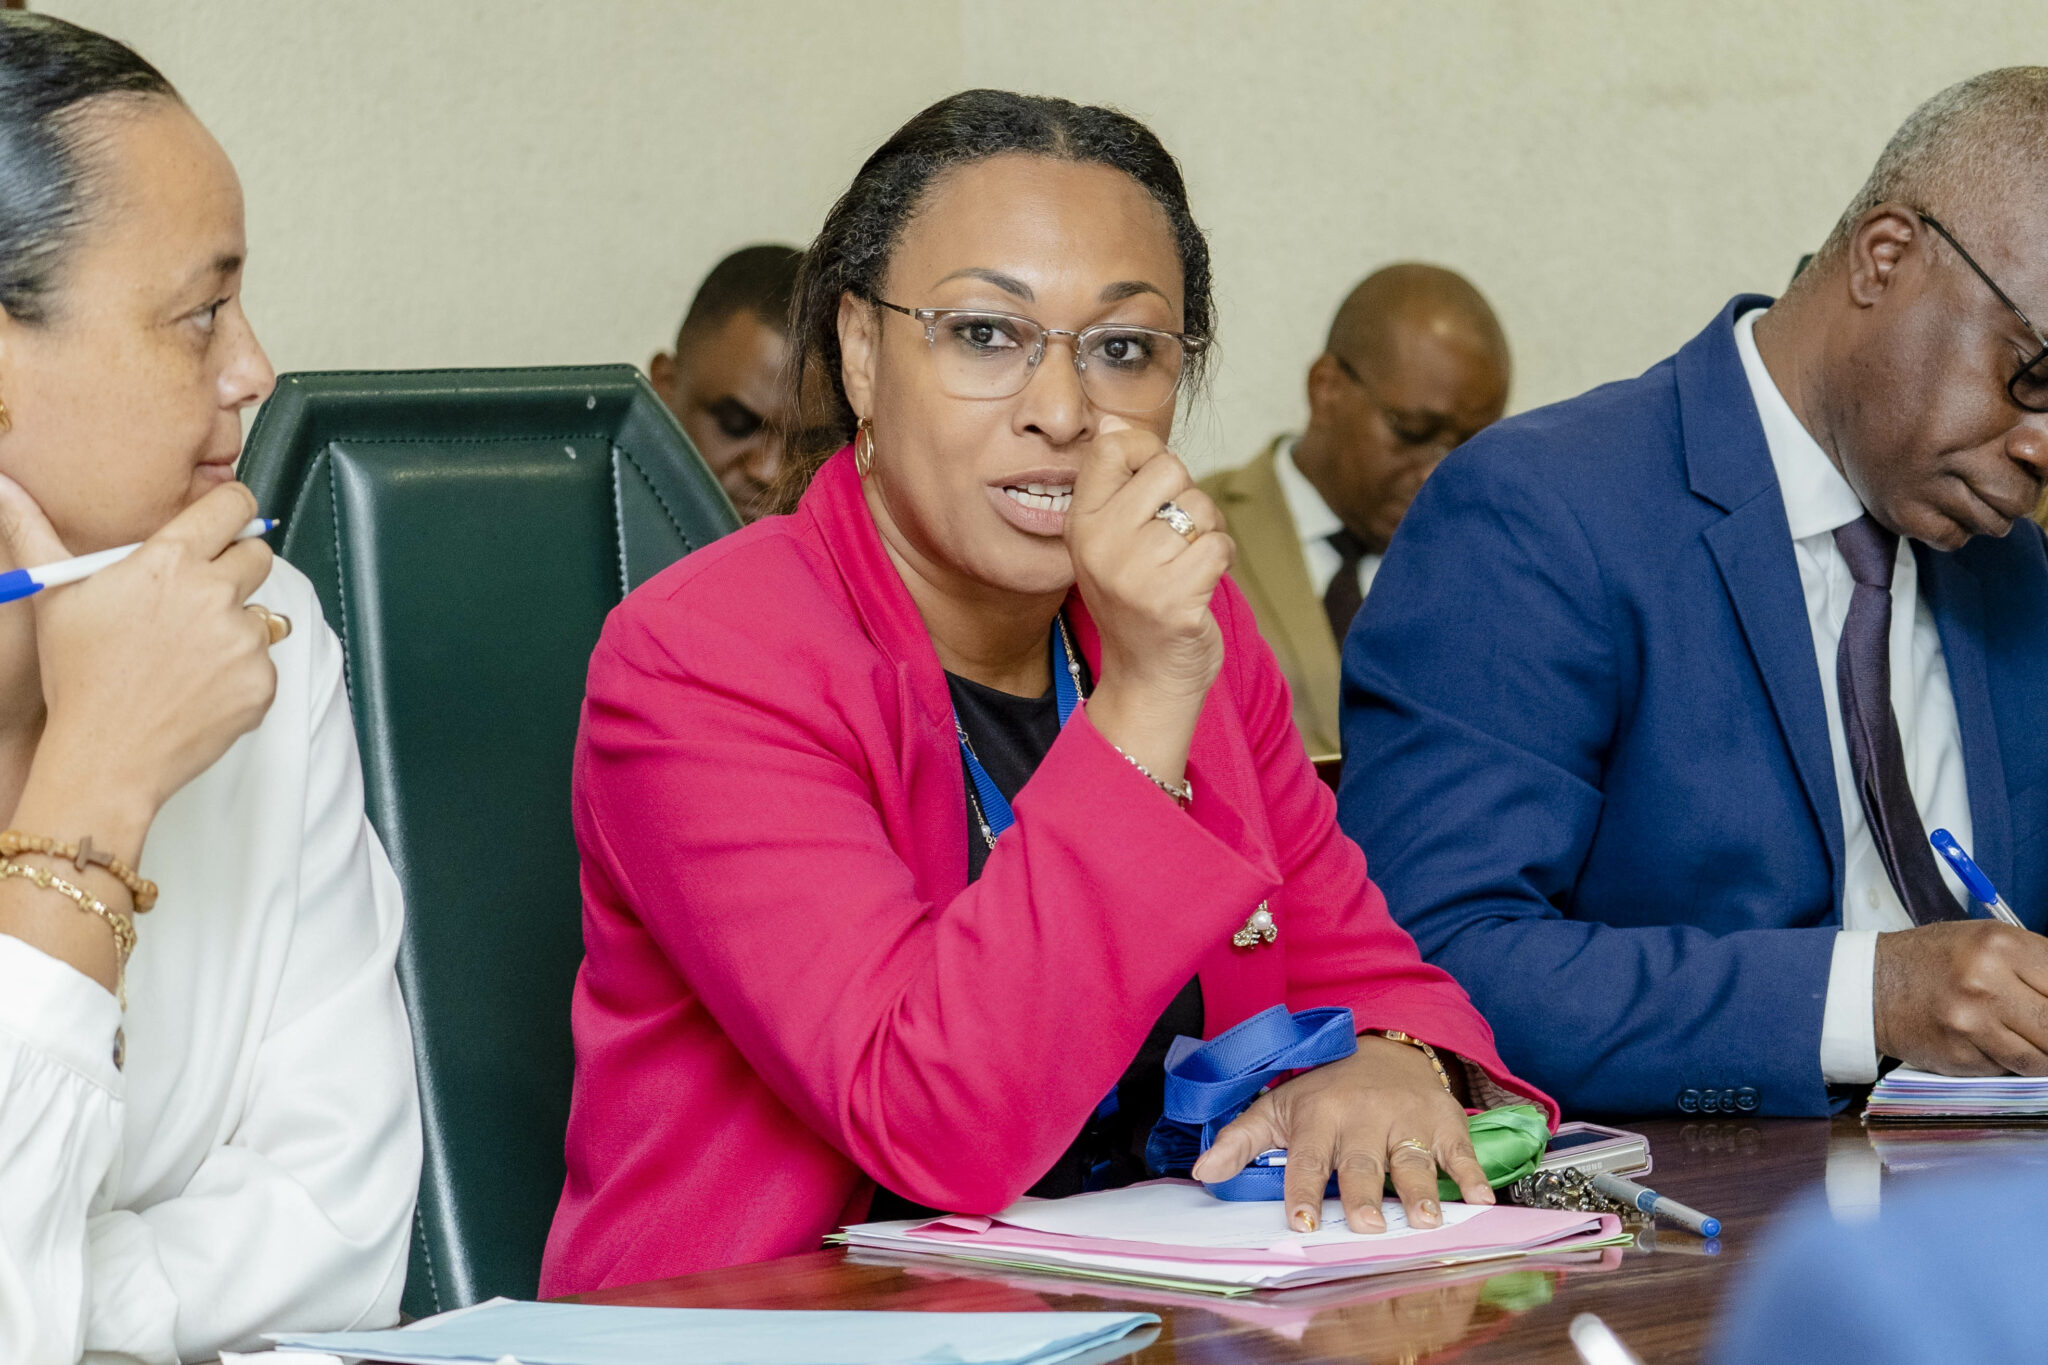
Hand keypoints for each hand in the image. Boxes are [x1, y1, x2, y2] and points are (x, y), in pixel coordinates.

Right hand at [0, 478, 278, 851]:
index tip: (228, 521)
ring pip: (257, 613)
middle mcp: (214, 593)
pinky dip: (239, 673)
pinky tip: (197, 688)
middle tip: (197, 600)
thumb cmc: (78, 676)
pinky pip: (262, 662)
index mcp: (169, 562)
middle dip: (235, 568)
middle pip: (258, 556)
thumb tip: (2, 481)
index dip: (234, 510)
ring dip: (232, 627)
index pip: (232, 506)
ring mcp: (244, 639)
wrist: (106, 756)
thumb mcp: (54, 597)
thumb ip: (33, 531)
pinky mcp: (263, 681)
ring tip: (183, 656)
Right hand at [1064, 414, 1233, 782]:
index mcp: (1080, 524)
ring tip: (1187, 565)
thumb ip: (1114, 484)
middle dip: (1187, 497)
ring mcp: (1135, 574)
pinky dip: (1222, 561)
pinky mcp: (1173, 599)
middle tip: (1175, 538)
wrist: (1147, 679)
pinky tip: (1201, 585)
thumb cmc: (1138, 602)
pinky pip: (1220, 544)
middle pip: (1169, 468)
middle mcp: (1100, 545)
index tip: (1155, 485)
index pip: (1114, 446)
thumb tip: (1116, 422)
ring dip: (1208, 533)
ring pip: (1201, 507)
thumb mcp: (1109, 540)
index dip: (1148, 451)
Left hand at [1188, 1035, 1492, 1234]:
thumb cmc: (1324, 1090)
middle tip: (1367, 1224)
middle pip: (1362, 1162)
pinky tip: (1480, 1197)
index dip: (1302, 1190)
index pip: (1307, 1158)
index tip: (1302, 1222)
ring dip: (1419, 1189)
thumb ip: (1239, 1141)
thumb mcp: (1277, 1107)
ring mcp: (1406, 1118)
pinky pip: (1460, 1149)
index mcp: (1319, 1116)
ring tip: (1423, 1219)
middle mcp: (1363, 1117)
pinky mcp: (1443, 1120)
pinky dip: (1473, 1172)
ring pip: (1411, 1158)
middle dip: (1363, 1193)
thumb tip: (1201, 1174)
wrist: (1384, 1047)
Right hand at [1874, 921, 2047, 1073]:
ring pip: (2042, 1058)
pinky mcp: (1960, 1056)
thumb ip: (2035, 966)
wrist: (1871, 985)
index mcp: (2000, 945)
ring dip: (2042, 1054)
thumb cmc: (1933, 961)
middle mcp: (1986, 983)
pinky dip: (2010, 1063)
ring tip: (2028, 1041)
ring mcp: (1972, 1023)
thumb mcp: (1986, 941)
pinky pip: (2008, 1070)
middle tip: (2042, 1028)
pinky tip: (1993, 1045)